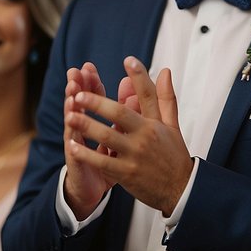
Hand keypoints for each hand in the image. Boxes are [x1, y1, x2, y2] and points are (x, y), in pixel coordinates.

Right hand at [61, 63, 117, 218]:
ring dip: (71, 108)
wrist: (94, 188)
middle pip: (79, 104)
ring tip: (71, 94)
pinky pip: (74, 147)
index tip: (89, 67)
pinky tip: (69, 125)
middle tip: (75, 74)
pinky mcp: (76, 160)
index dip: (91, 82)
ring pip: (73, 122)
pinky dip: (72, 136)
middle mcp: (84, 129)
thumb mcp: (120, 134)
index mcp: (97, 120)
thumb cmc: (109, 159)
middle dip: (78, 88)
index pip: (93, 96)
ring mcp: (78, 144)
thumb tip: (131, 86)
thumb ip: (125, 109)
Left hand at [65, 57, 191, 215]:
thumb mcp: (172, 125)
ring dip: (87, 125)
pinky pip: (103, 162)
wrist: (181, 190)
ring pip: (107, 136)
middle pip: (119, 114)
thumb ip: (165, 97)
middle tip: (79, 94)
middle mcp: (145, 137)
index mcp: (155, 123)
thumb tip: (165, 70)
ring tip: (70, 115)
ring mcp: (135, 155)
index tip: (128, 60)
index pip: (147, 95)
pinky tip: (73, 145)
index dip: (139, 77)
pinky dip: (87, 153)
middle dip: (98, 102)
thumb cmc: (174, 155)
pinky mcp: (126, 173)